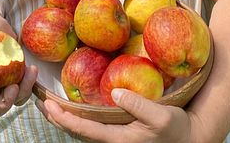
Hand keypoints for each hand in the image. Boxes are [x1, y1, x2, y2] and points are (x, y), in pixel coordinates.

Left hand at [35, 88, 198, 141]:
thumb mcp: (162, 115)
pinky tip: (73, 107)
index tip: (48, 105)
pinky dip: (78, 117)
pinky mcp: (119, 133)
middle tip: (39, 101)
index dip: (64, 118)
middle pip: (78, 131)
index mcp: (118, 139)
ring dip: (65, 118)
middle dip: (57, 118)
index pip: (83, 129)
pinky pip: (92, 126)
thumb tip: (115, 91)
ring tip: (49, 104)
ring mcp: (115, 138)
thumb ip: (138, 104)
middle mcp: (113, 141)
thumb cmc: (176, 127)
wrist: (190, 138)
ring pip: (83, 130)